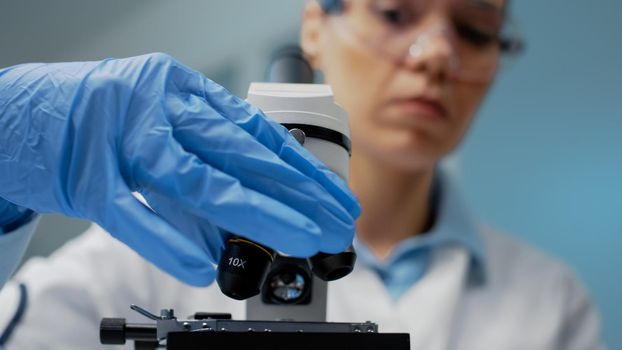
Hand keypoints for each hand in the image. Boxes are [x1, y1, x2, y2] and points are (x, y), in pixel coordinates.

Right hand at [0, 53, 359, 285]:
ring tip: (301, 239)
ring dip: (256, 213)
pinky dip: (168, 238)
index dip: (298, 167)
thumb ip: (195, 177)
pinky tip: (204, 264)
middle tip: (336, 220)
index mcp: (181, 91)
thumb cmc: (96, 122)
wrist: (17, 115)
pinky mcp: (86, 176)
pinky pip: (131, 212)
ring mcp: (123, 138)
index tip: (333, 194)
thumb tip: (238, 225)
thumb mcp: (158, 133)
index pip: (253, 132)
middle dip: (297, 192)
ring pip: (199, 178)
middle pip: (241, 154)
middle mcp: (159, 107)